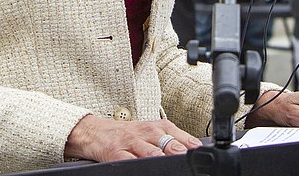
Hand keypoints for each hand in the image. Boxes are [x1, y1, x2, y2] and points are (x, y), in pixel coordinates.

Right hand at [63, 114, 201, 162]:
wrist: (96, 131)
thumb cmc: (128, 134)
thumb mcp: (151, 132)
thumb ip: (172, 141)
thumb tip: (195, 151)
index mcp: (159, 127)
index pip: (182, 137)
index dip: (193, 148)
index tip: (203, 157)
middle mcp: (147, 133)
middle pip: (169, 144)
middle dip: (180, 154)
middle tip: (190, 162)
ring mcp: (131, 143)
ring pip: (151, 153)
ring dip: (163, 160)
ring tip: (172, 167)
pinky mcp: (116, 154)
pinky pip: (129, 162)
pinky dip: (138, 167)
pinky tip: (145, 171)